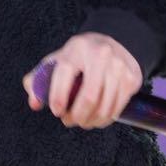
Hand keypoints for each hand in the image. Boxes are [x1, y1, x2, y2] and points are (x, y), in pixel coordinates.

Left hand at [22, 32, 142, 128]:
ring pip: (105, 106)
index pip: (65, 74)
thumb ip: (39, 80)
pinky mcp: (131, 79)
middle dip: (77, 115)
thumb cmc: (79, 57)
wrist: (113, 43)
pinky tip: (96, 120)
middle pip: (89, 96)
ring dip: (91, 121)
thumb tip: (35, 103)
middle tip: (68, 121)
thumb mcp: (58, 60)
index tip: (56, 111)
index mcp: (76, 49)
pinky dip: (104, 119)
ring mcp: (118, 67)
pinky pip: (117, 107)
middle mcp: (99, 56)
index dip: (58, 96)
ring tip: (81, 122)